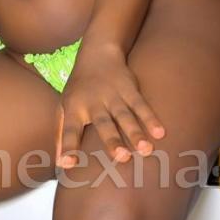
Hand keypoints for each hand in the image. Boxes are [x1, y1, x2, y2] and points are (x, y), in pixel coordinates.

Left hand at [55, 42, 165, 168]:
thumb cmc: (78, 89)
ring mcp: (113, 96)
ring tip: (146, 149)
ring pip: (125, 116)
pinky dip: (151, 118)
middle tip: (121, 157)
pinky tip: (160, 133)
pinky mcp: (129, 89)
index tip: (67, 163)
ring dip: (136, 132)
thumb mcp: (64, 108)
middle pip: (103, 124)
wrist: (96, 54)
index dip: (67, 146)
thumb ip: (62, 135)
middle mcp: (93, 103)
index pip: (69, 130)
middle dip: (112, 140)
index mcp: (74, 109)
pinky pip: (141, 105)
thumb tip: (60, 164)